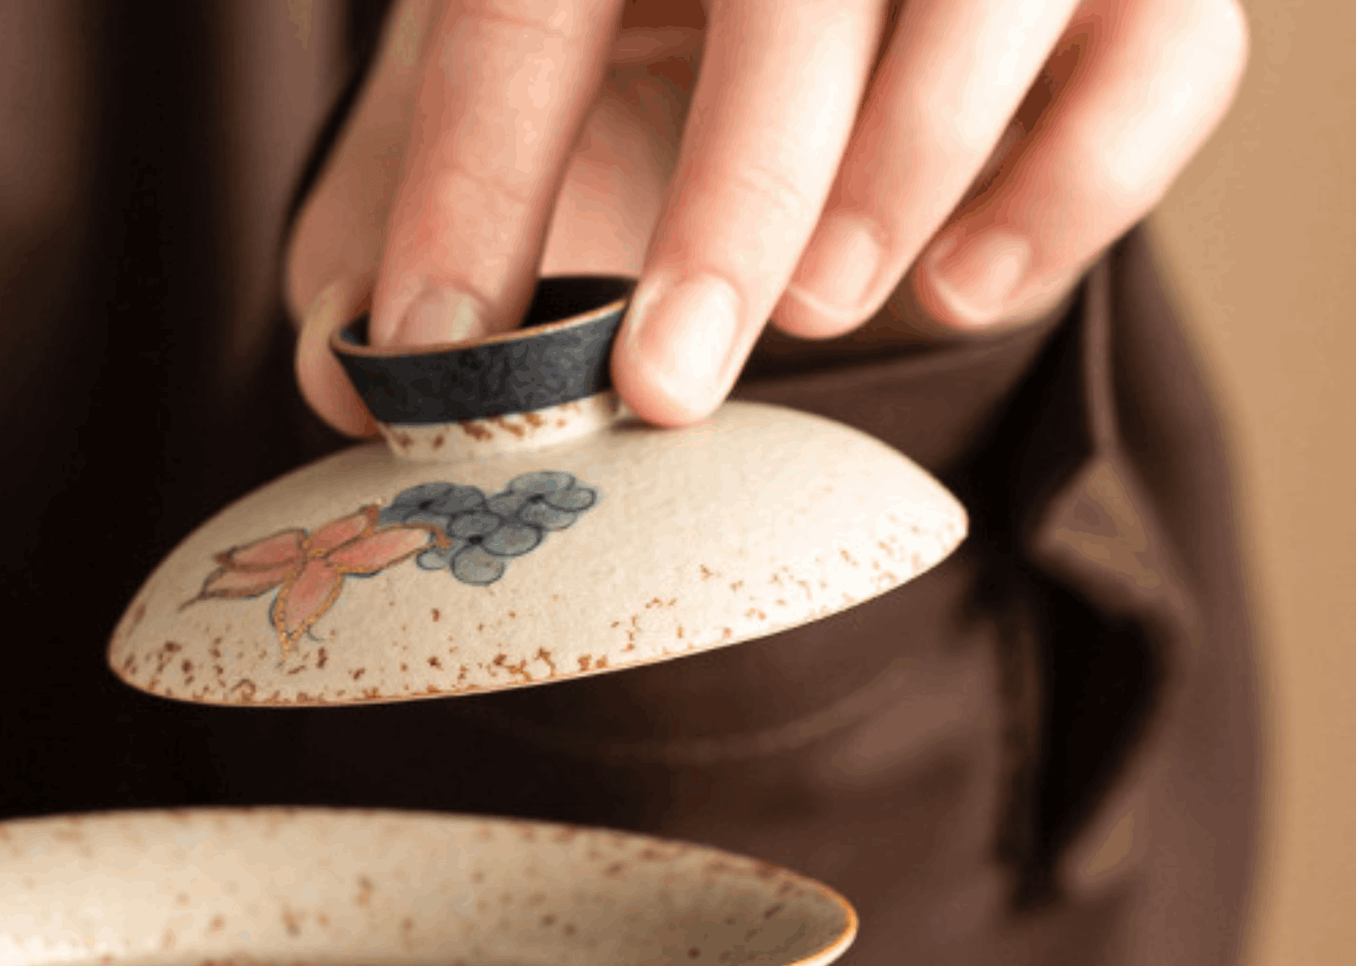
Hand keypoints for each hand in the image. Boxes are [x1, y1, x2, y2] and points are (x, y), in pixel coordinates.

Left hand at [290, 0, 1247, 431]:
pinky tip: (965, 290)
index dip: (473, 184)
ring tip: (821, 311)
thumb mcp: (507, 123)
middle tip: (664, 384)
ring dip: (904, 170)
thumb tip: (344, 363)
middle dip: (728, 194)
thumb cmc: (635, 67)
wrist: (822, 15)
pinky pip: (1166, 67)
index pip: (530, 9)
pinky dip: (1075, 191)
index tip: (432, 357)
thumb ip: (410, 224)